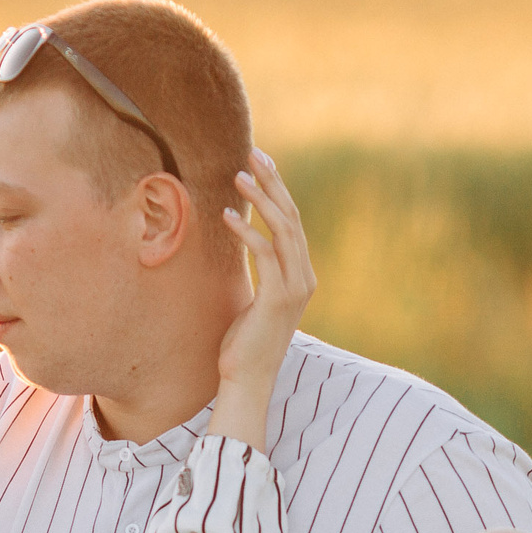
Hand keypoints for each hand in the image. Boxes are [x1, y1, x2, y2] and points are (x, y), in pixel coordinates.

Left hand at [208, 150, 315, 450]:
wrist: (247, 379)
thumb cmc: (244, 342)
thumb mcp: (255, 298)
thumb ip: (261, 270)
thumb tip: (251, 243)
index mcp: (300, 275)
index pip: (291, 222)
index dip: (277, 190)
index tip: (259, 163)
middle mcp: (304, 277)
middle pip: (291, 218)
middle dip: (273, 183)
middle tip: (254, 153)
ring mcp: (295, 288)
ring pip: (282, 231)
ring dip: (260, 200)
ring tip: (238, 176)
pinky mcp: (277, 298)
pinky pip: (264, 255)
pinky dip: (246, 231)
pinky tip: (227, 215)